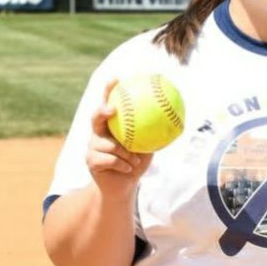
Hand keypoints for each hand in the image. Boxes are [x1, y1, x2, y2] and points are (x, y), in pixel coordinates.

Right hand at [86, 80, 152, 196]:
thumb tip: (176, 119)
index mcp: (111, 126)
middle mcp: (98, 133)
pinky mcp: (90, 161)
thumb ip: (155, 134)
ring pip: (108, 144)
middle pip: (95, 118)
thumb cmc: (137, 164)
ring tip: (135, 159)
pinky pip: (109, 159)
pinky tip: (128, 168)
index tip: (116, 79)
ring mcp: (92, 147)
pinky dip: (123, 164)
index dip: (109, 90)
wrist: (124, 186)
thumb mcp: (149, 147)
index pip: (108, 103)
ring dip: (125, 152)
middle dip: (102, 111)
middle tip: (113, 109)